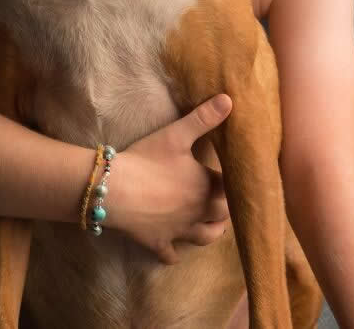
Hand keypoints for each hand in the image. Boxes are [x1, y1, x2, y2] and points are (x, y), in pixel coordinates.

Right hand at [111, 94, 231, 263]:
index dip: (236, 182)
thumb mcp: (176, 134)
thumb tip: (230, 99)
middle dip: (227, 207)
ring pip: (205, 237)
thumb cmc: (147, 159)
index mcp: (206, 186)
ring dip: (212, 231)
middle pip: (223, 214)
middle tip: (227, 198)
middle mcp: (198, 212)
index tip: (238, 177)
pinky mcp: (158, 243)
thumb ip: (203, 117)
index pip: (231, 187)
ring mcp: (179, 231)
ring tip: (213, 224)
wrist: (115, 189)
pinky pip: (171, 255)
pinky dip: (175, 253)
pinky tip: (176, 250)